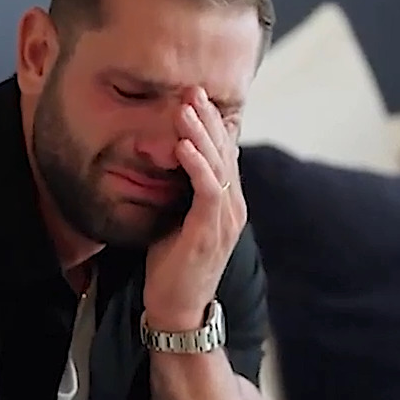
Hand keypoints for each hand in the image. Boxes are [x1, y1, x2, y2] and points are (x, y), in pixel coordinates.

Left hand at [143, 87, 247, 331]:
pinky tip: (182, 146)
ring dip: (201, 134)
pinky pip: (208, 190)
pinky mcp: (210, 232)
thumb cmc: (172, 267)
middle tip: (192, 89)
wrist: (177, 310)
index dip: (212, 124)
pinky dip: (197, 165)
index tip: (194, 97)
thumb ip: (181, 194)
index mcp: (227, 203)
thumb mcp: (178, 221)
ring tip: (185, 107)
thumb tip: (167, 166)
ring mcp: (224, 219)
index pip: (224, 153)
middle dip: (208, 119)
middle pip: (225, 152)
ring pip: (219, 166)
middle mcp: (232, 207)